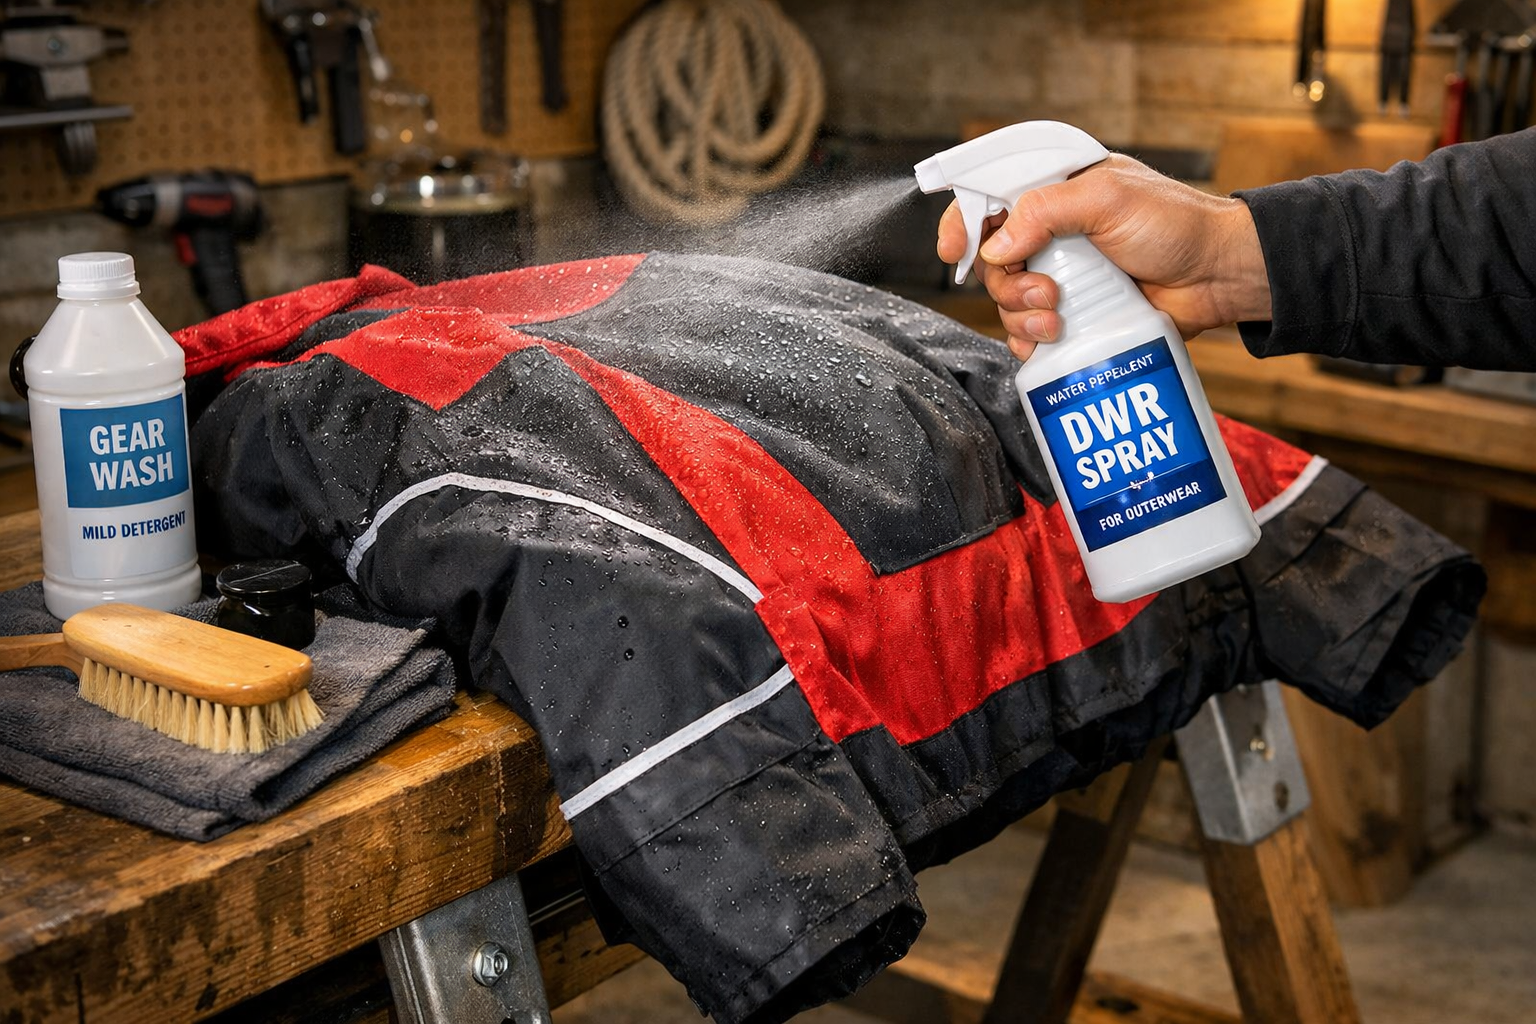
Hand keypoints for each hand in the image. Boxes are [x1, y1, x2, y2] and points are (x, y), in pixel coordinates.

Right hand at [935, 154, 1272, 360]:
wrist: (1218, 275)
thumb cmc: (1174, 224)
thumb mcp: (1107, 199)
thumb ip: (1046, 211)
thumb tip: (997, 246)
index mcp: (1056, 191)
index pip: (990, 198)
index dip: (964, 223)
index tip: (954, 252)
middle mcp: (1052, 232)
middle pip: (993, 259)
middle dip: (1007, 282)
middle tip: (1044, 292)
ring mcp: (1062, 274)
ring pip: (1008, 299)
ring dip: (1021, 314)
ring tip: (1058, 319)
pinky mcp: (1075, 314)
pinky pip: (1029, 331)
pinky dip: (1029, 340)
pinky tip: (1046, 342)